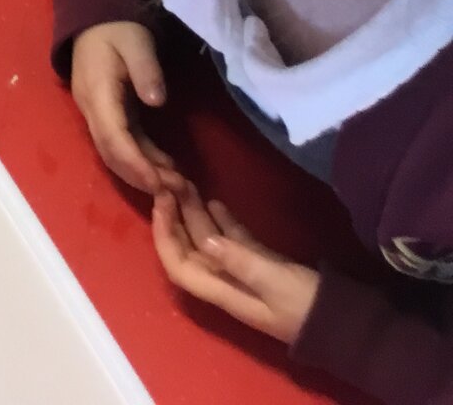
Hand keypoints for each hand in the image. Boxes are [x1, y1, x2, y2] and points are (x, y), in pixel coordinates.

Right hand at [71, 21, 177, 193]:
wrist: (95, 20)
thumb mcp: (136, 42)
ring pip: (114, 152)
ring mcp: (97, 113)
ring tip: (176, 185)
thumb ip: (147, 70)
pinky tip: (166, 168)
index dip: (134, 162)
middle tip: (173, 193)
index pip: (112, 136)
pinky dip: (143, 158)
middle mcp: (91, 108)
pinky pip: (123, 143)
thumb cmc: (117, 29)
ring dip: (142, 171)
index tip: (159, 182)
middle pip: (110, 152)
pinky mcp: (108, 114)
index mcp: (97, 92)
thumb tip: (157, 101)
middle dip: (139, 175)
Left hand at [154, 185, 318, 344]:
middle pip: (190, 249)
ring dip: (198, 216)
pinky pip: (233, 242)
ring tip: (187, 184)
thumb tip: (206, 241)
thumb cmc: (308, 306)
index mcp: (222, 293)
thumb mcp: (275, 283)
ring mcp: (244, 274)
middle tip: (170, 183)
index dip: (164, 234)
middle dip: (177, 217)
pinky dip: (223, 222)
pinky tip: (215, 201)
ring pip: (210, 242)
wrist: (347, 324)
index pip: (178, 265)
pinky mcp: (263, 266)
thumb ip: (241, 261)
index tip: (161, 202)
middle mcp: (226, 283)